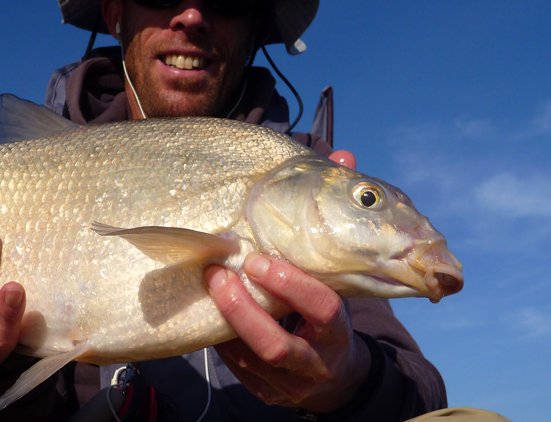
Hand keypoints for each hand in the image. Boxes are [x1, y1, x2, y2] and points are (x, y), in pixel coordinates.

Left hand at [201, 149, 365, 412]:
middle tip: (216, 272)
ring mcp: (289, 384)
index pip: (322, 308)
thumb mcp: (340, 270)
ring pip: (250, 360)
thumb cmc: (330, 308)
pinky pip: (238, 371)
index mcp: (338, 328)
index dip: (290, 284)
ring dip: (225, 321)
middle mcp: (316, 362)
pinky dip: (223, 340)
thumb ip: (337, 216)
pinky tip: (212, 312)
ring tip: (208, 283)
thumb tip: (343, 156)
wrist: (338, 375)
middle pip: (277, 345)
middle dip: (243, 310)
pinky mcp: (268, 395)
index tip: (257, 258)